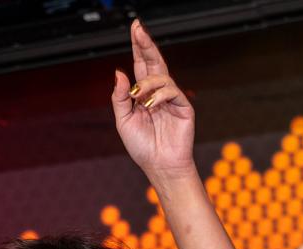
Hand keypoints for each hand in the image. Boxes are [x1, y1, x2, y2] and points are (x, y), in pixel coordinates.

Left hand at [111, 20, 196, 180]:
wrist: (158, 165)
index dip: (138, 47)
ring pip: (161, 76)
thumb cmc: (141, 146)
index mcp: (143, 94)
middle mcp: (157, 93)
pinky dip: (159, 95)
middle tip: (138, 29)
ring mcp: (172, 99)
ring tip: (138, 98)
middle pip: (154, 62)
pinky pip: (172, 91)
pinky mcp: (183, 106)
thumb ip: (120, 97)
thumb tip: (119, 72)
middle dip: (145, 45)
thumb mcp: (123, 121)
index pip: (140, 65)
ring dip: (146, 83)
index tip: (135, 28)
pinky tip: (150, 105)